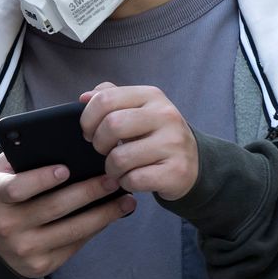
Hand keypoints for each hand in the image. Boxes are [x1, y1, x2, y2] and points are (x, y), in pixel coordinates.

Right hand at [0, 155, 133, 277]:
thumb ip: (19, 158)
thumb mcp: (0, 176)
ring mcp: (25, 248)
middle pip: (54, 207)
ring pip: (72, 230)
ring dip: (103, 214)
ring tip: (125, 200)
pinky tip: (111, 216)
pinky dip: (96, 229)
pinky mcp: (41, 265)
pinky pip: (75, 245)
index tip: (65, 169)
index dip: (41, 179)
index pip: (17, 188)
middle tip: (112, 179)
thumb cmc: (3, 200)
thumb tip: (55, 142)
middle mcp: (8, 225)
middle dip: (88, 192)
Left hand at [79, 82, 198, 200]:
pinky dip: (126, 183)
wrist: (193, 163)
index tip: (90, 132)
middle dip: (99, 143)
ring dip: (111, 168)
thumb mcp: (136, 110)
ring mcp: (174, 143)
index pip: (105, 98)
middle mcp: (166, 115)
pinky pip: (133, 179)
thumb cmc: (154, 135)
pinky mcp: (177, 171)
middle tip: (104, 151)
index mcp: (151, 96)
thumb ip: (111, 99)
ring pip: (120, 158)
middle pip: (112, 125)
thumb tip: (84, 98)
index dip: (88, 119)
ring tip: (119, 168)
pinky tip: (132, 179)